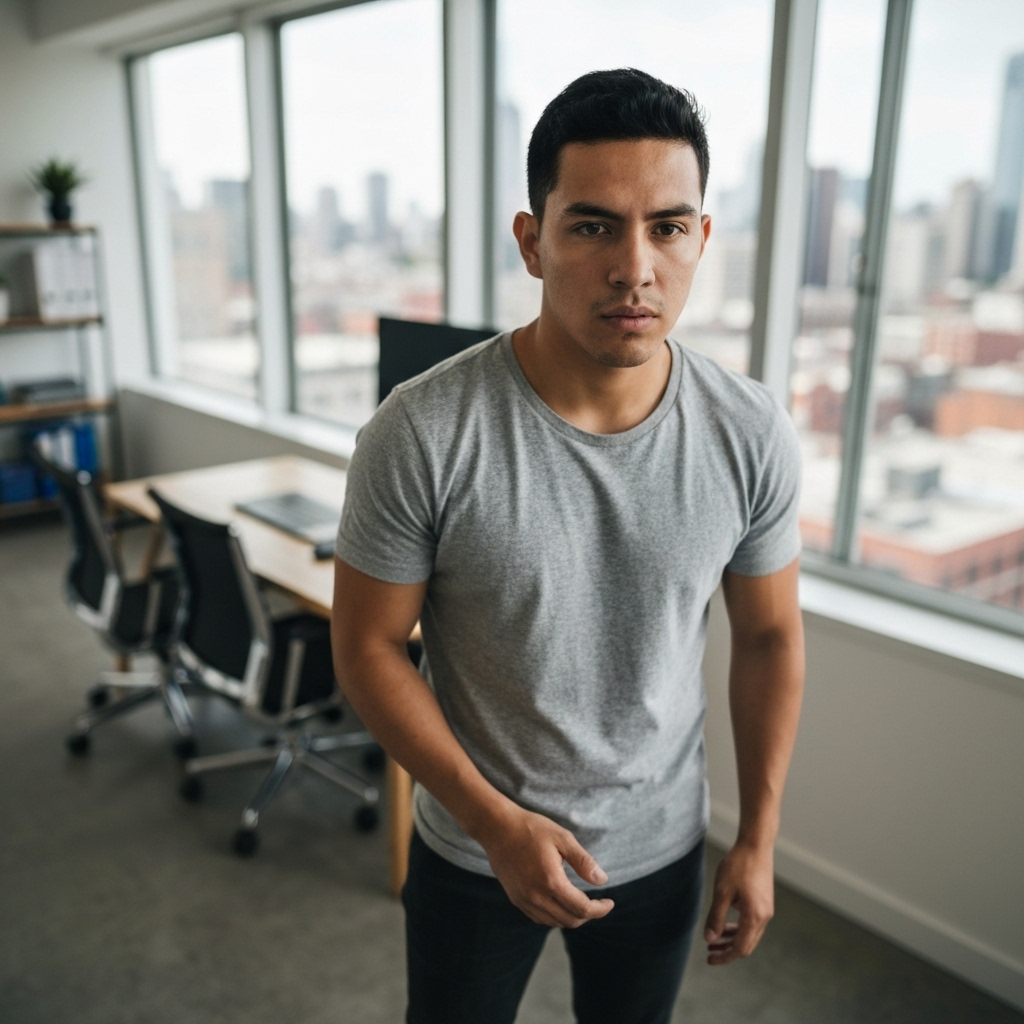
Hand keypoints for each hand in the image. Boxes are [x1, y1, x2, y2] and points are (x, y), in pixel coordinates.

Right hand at [479, 805, 614, 927]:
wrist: (497, 828)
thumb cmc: (531, 829)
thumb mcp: (562, 838)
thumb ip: (583, 861)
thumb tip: (602, 881)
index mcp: (551, 881)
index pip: (582, 909)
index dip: (600, 909)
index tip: (610, 902)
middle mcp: (536, 896)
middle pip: (570, 920)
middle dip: (588, 915)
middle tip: (598, 903)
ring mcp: (524, 900)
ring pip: (555, 922)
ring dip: (572, 917)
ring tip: (582, 903)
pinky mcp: (516, 899)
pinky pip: (540, 918)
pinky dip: (555, 917)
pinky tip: (561, 903)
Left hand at [703, 841, 774, 964]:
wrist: (756, 845)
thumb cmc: (738, 866)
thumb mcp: (722, 892)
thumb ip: (716, 917)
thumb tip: (709, 940)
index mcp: (754, 917)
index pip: (740, 948)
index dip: (724, 957)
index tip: (709, 959)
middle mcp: (764, 917)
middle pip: (746, 945)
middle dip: (727, 950)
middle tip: (709, 952)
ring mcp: (766, 910)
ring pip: (749, 934)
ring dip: (732, 938)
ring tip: (713, 939)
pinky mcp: (764, 902)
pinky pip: (751, 922)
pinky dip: (738, 927)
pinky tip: (724, 922)